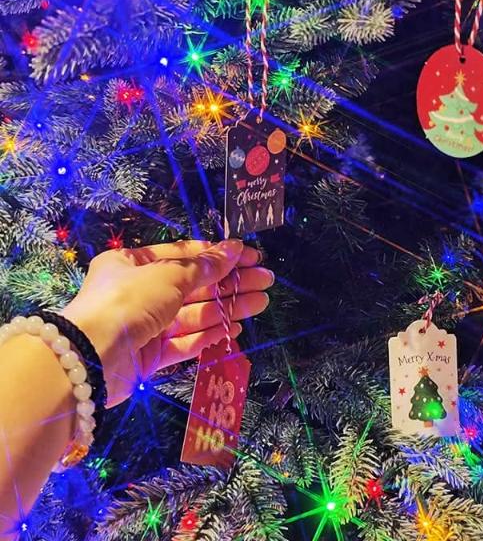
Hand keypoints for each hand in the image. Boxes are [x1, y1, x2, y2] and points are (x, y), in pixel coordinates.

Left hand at [61, 239, 272, 406]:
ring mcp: (145, 325)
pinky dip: (209, 335)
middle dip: (230, 283)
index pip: (185, 255)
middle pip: (194, 286)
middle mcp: (139, 292)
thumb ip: (205, 266)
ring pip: (194, 314)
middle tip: (265, 281)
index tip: (250, 257)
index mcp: (134, 264)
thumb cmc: (128, 302)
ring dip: (227, 308)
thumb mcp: (170, 275)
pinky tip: (234, 327)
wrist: (91, 358)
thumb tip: (234, 249)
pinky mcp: (149, 355)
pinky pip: (184, 342)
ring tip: (260, 302)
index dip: (220, 255)